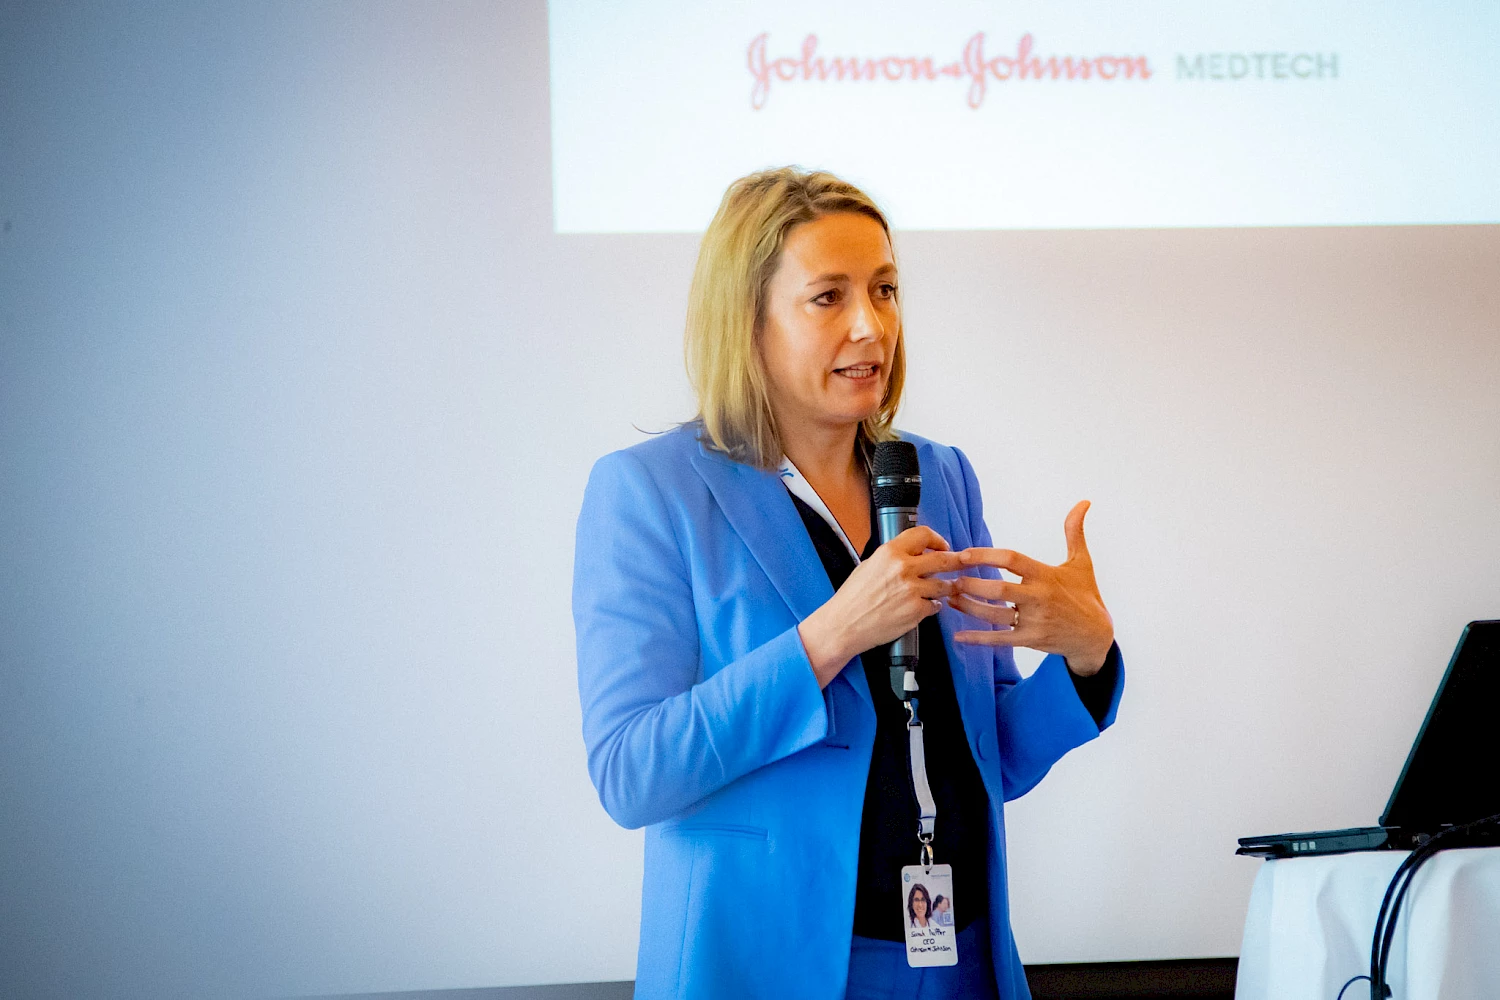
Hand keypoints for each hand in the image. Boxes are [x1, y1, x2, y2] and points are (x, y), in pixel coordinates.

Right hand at [799, 526, 964, 687]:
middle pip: (943, 559)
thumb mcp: (869, 565)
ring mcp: (912, 591)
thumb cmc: (852, 598)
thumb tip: (914, 554)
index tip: (943, 546)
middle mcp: (903, 569)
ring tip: (948, 588)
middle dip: (959, 561)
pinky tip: (926, 606)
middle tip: (965, 562)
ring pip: (944, 585)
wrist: (844, 624)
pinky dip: (933, 606)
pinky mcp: (916, 611)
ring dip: (949, 587)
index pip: (923, 535)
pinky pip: (935, 606)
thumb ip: (893, 558)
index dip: (937, 539)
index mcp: (889, 553)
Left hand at [947, 501, 1113, 675]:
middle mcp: (1039, 598)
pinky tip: (959, 635)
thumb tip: (1083, 502)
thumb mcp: (1082, 562)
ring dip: (969, 607)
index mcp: (1046, 575)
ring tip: (950, 598)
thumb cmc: (1086, 594)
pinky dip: (978, 639)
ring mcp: (1034, 621)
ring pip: (995, 615)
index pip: (1011, 559)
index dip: (985, 555)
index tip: (963, 554)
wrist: (1096, 635)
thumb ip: (1074, 531)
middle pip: (999, 590)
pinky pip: (1000, 640)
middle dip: (972, 584)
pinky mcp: (1031, 640)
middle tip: (951, 579)